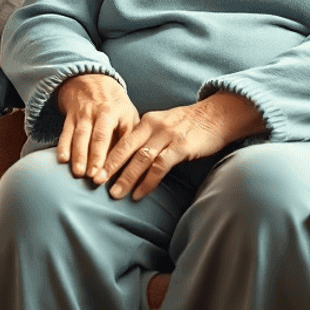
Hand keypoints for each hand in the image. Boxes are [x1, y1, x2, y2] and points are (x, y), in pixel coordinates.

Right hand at [56, 74, 139, 178]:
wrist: (91, 79)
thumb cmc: (115, 105)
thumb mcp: (129, 115)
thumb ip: (131, 137)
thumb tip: (136, 165)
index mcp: (120, 113)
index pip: (121, 136)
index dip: (117, 156)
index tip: (113, 173)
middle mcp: (102, 112)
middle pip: (99, 135)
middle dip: (96, 156)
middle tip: (93, 176)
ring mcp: (85, 113)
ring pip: (81, 135)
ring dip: (79, 154)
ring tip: (78, 172)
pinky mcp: (71, 115)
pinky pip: (66, 131)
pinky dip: (63, 145)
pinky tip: (62, 159)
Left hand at [92, 92, 265, 201]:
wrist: (216, 115)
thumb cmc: (189, 124)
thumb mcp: (164, 125)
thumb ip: (148, 138)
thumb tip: (129, 159)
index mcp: (147, 121)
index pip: (121, 139)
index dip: (106, 155)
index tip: (92, 170)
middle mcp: (153, 126)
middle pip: (125, 148)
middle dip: (109, 166)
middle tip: (94, 182)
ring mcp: (167, 135)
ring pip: (140, 158)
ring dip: (126, 178)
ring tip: (115, 194)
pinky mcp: (181, 146)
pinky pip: (160, 166)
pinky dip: (147, 182)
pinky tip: (139, 194)